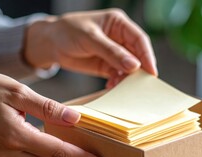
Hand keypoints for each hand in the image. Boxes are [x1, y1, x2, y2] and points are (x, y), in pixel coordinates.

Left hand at [24, 8, 157, 87]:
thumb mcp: (90, 39)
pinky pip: (118, 76)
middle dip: (139, 70)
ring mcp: (114, 53)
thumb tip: (134, 65)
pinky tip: (112, 87)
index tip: (151, 72)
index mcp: (118, 23)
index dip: (147, 56)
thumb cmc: (68, 31)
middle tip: (140, 85)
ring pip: (129, 68)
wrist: (50, 43)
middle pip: (137, 55)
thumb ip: (111, 52)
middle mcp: (120, 38)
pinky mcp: (107, 66)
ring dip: (128, 79)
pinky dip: (117, 83)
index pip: (139, 40)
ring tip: (122, 88)